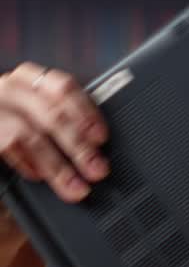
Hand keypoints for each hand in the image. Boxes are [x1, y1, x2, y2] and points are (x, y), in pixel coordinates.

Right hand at [0, 62, 108, 200]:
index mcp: (28, 79)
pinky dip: (28, 164)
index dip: (86, 112)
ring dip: (58, 166)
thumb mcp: (33, 112)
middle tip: (97, 169)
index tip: (101, 137)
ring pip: (33, 137)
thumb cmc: (8, 121)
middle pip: (52, 114)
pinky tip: (39, 176)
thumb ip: (57, 117)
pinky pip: (10, 146)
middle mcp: (10, 88)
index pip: (63, 87)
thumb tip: (93, 144)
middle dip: (79, 146)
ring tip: (75, 186)